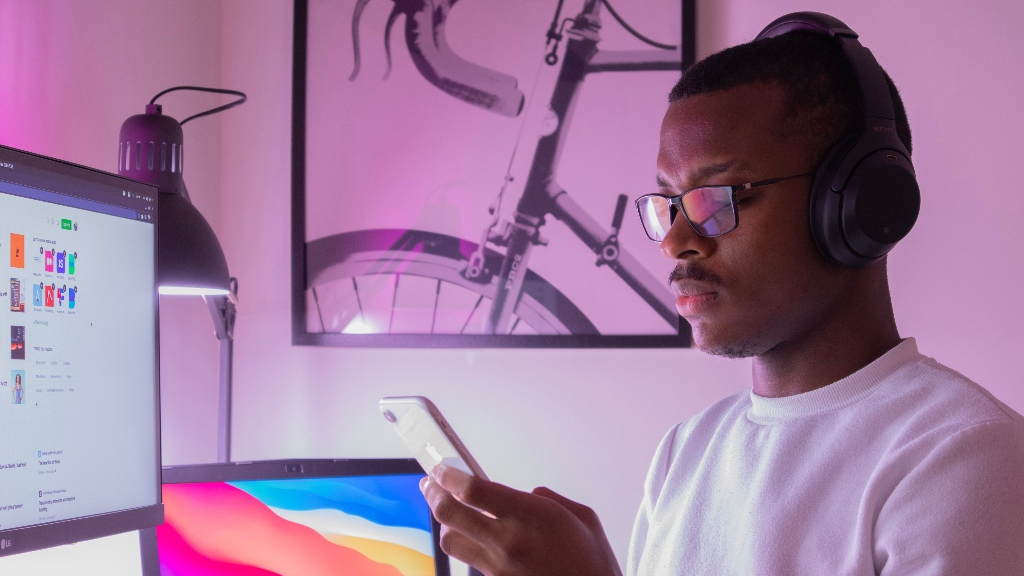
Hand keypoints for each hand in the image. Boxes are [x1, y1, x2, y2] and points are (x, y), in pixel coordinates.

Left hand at [420, 465, 621, 575]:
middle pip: (449, 514)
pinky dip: (465, 544)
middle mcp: (508, 542)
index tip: (440, 468)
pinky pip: (470, 560)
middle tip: (428, 484)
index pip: (473, 491)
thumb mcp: (582, 517)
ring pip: (450, 541)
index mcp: (531, 516)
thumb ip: (548, 499)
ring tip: (446, 509)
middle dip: (432, 494)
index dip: (448, 476)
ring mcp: (499, 567)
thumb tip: (527, 494)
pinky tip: (470, 536)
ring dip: (443, 522)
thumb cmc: (593, 563)